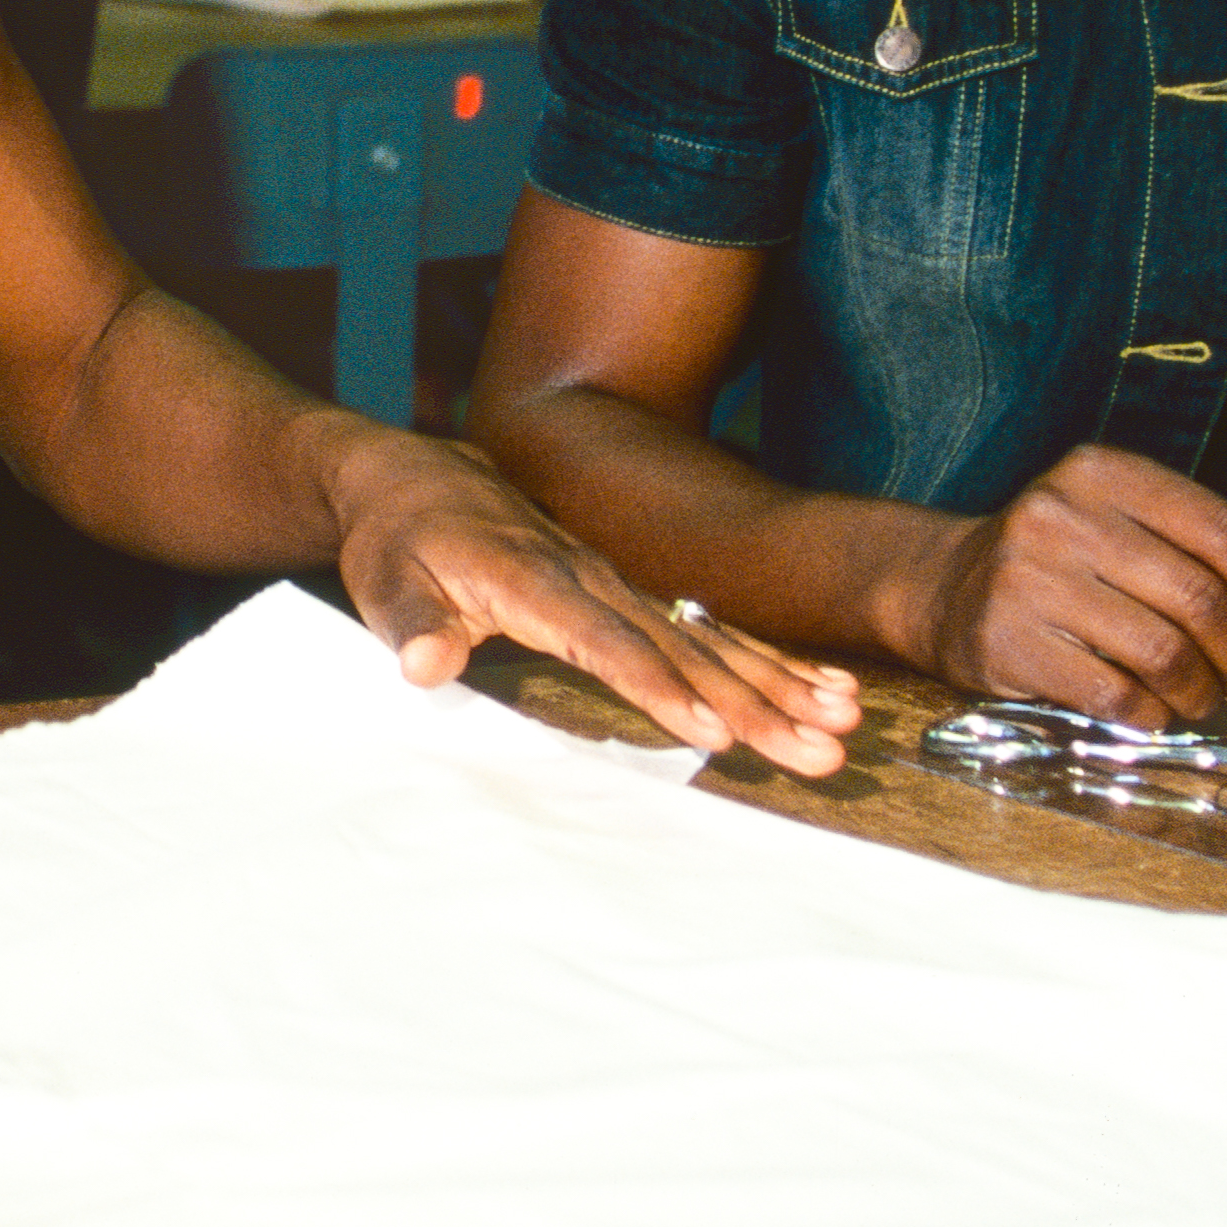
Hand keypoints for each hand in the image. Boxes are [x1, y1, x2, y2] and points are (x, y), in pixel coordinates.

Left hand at [322, 429, 857, 771]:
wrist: (418, 478)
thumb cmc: (400, 538)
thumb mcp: (384, 579)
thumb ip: (411, 624)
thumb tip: (426, 666)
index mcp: (531, 578)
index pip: (602, 639)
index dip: (657, 684)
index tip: (711, 728)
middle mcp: (589, 577)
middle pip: (680, 645)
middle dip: (752, 700)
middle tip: (815, 748)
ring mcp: (617, 583)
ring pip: (710, 638)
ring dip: (779, 683)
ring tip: (842, 724)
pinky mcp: (632, 594)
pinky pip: (710, 629)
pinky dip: (768, 660)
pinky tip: (823, 688)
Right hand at [902, 445, 1226, 724]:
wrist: (945, 588)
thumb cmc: (1064, 565)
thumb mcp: (1127, 531)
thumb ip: (1208, 565)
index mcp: (1104, 473)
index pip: (1221, 530)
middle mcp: (1063, 515)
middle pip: (1198, 598)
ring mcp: (1029, 577)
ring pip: (1162, 653)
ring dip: (1200, 693)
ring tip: (1200, 700)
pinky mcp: (1008, 640)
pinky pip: (1114, 695)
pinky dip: (1151, 716)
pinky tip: (1151, 713)